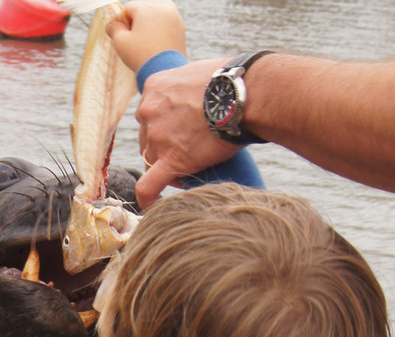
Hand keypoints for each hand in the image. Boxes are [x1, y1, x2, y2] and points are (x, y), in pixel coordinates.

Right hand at [105, 0, 185, 72]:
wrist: (165, 71)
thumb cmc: (140, 55)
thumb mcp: (120, 42)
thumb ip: (114, 28)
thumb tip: (112, 24)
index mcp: (147, 8)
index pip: (128, 8)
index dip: (120, 21)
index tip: (118, 34)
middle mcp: (163, 7)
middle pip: (143, 8)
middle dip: (135, 20)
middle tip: (130, 37)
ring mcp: (174, 17)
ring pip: (156, 13)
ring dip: (147, 22)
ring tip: (142, 39)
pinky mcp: (181, 27)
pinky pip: (165, 22)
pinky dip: (158, 28)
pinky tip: (153, 42)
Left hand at [134, 58, 241, 206]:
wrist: (247, 93)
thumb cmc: (234, 82)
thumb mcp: (198, 73)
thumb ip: (187, 88)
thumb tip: (198, 100)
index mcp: (154, 87)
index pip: (150, 115)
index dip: (163, 129)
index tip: (180, 134)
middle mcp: (148, 110)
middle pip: (148, 139)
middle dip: (165, 148)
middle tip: (189, 151)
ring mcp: (157, 136)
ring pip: (151, 160)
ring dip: (167, 167)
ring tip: (191, 167)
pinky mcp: (171, 158)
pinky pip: (149, 185)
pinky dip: (148, 197)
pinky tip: (151, 204)